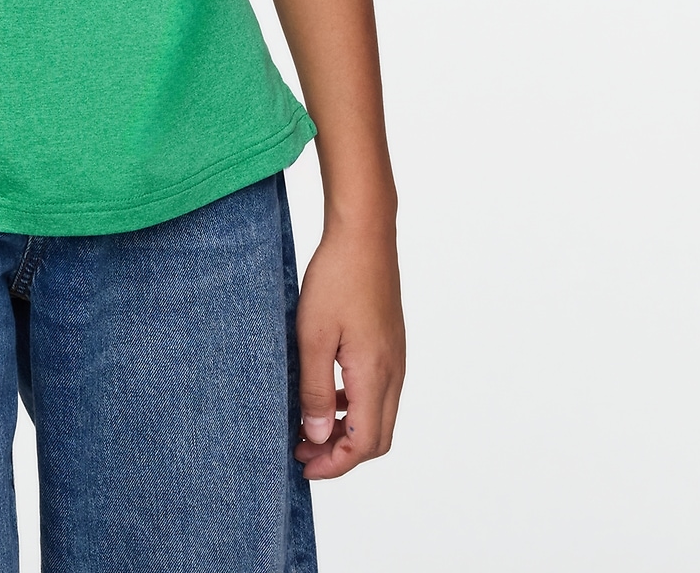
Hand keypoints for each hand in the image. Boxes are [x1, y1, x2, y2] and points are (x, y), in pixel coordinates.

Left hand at [293, 217, 404, 479]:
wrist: (364, 234)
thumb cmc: (336, 278)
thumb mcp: (312, 336)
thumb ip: (315, 389)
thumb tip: (317, 435)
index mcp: (375, 374)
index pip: (363, 444)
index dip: (334, 464)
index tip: (303, 465)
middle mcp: (393, 372)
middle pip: (376, 439)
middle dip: (341, 454)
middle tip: (303, 450)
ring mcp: (395, 358)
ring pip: (379, 416)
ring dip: (347, 431)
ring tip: (309, 425)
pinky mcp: (390, 345)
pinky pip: (378, 392)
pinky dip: (354, 406)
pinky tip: (327, 393)